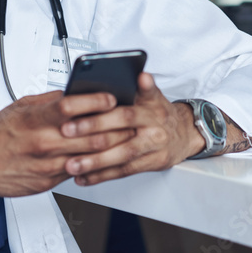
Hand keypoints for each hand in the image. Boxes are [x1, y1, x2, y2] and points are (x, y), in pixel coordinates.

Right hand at [0, 90, 135, 198]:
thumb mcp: (21, 107)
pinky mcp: (46, 183)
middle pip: (90, 134)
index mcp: (35, 118)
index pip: (73, 106)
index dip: (97, 101)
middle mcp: (42, 142)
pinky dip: (93, 164)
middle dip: (116, 126)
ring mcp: (46, 165)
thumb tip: (76, 92)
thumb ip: (50, 101)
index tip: (113, 97)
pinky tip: (104, 157)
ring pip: (89, 156)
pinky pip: (77, 172)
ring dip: (112, 147)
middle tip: (132, 118)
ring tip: (126, 137)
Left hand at [57, 73, 204, 186]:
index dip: (99, 117)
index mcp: (150, 110)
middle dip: (90, 138)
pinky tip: (84, 178)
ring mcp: (153, 149)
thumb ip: (143, 87)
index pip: (124, 113)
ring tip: (71, 165)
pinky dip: (102, 176)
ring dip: (94, 163)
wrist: (185, 133)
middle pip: (120, 137)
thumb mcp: (154, 96)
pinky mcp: (151, 165)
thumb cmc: (161, 113)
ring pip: (121, 158)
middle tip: (66, 137)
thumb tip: (141, 74)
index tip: (75, 117)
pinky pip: (124, 172)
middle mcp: (153, 130)